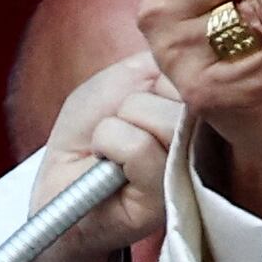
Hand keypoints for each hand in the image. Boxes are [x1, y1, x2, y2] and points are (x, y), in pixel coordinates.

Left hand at [26, 54, 183, 261]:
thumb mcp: (121, 80)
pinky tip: (106, 164)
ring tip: (112, 147)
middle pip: (188, 96)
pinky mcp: (165, 198)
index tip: (140, 98)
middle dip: (135, 103)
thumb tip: (192, 63)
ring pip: (164, 120)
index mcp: (195, 109)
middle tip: (121, 127)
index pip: (200, 73)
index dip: (160, 79)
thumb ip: (161, 64)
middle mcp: (202, 142)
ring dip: (118, 125)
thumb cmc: (87, 133)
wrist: (59, 187)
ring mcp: (187, 172)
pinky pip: (140, 147)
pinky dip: (109, 143)